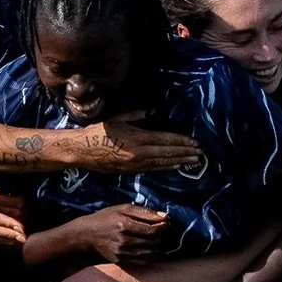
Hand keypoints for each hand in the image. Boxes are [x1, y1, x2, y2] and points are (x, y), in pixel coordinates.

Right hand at [69, 114, 202, 171]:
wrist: (81, 150)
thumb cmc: (98, 132)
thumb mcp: (117, 118)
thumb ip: (136, 115)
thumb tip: (151, 111)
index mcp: (137, 138)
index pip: (165, 139)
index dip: (181, 141)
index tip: (194, 142)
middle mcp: (139, 152)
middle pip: (167, 152)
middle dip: (185, 152)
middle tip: (200, 153)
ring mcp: (135, 163)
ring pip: (162, 162)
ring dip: (179, 161)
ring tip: (192, 161)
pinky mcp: (130, 170)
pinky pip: (152, 169)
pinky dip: (166, 167)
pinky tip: (175, 166)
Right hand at [72, 203, 170, 264]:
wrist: (87, 235)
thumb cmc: (106, 218)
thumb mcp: (123, 208)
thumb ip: (144, 212)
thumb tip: (164, 216)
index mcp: (125, 226)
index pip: (153, 231)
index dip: (163, 226)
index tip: (165, 222)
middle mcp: (124, 241)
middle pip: (154, 242)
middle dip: (161, 235)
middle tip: (159, 229)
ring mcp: (122, 253)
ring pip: (151, 253)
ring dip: (157, 246)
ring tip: (153, 238)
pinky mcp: (121, 261)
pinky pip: (143, 261)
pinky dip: (150, 255)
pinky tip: (147, 247)